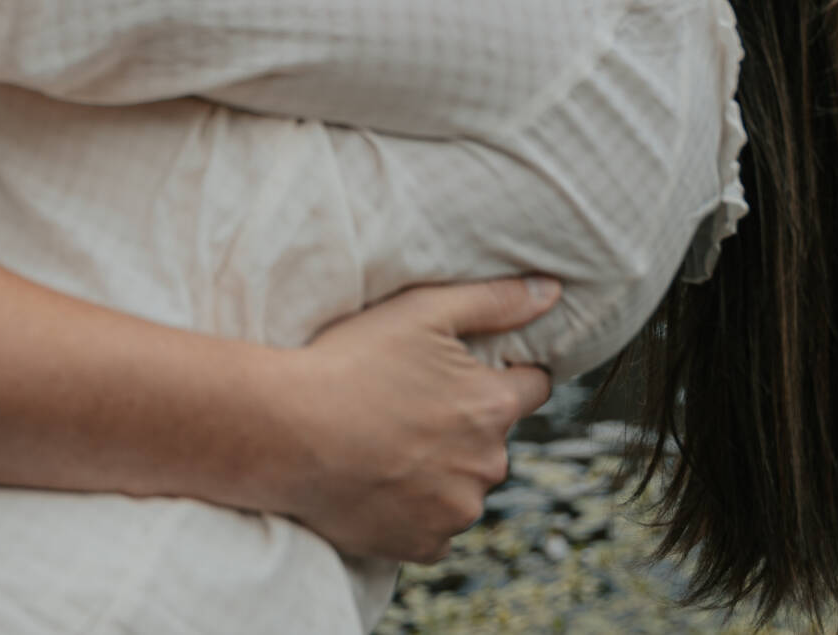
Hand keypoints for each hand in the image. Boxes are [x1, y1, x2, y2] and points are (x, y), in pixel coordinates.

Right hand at [264, 276, 558, 562]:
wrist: (286, 433)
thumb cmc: (351, 363)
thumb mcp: (423, 310)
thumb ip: (494, 300)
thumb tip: (551, 293)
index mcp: (494, 405)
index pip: (533, 386)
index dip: (502, 373)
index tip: (465, 372)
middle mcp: (488, 465)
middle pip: (493, 438)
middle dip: (465, 424)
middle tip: (408, 405)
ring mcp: (456, 511)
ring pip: (464, 485)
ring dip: (442, 470)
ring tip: (386, 444)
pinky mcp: (423, 545)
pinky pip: (434, 527)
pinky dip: (416, 510)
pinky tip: (379, 483)